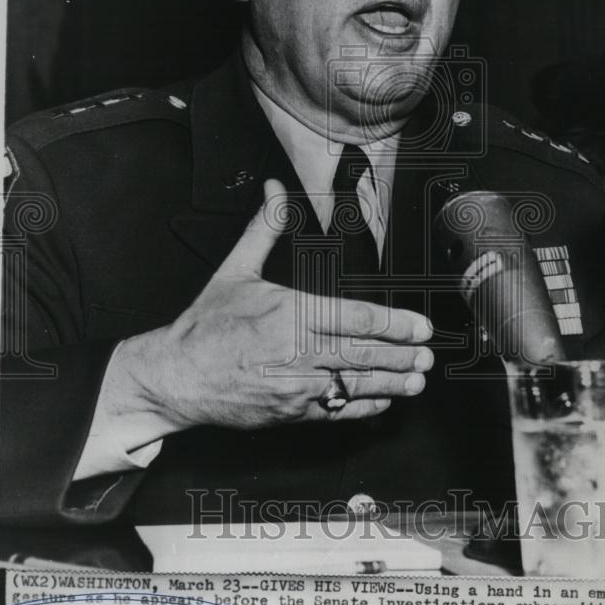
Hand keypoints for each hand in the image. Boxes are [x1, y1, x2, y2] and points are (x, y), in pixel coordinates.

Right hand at [114, 180, 434, 432]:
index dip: (394, 325)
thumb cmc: (206, 326)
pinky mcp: (291, 413)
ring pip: (356, 385)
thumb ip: (264, 229)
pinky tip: (383, 401)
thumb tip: (275, 191)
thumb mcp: (235, 270)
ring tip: (417, 379)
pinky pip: (337, 412)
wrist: (177, 376)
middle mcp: (297, 352)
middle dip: (402, 355)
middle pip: (364, 354)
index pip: (356, 319)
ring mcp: (296, 386)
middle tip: (428, 355)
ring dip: (392, 382)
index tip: (419, 327)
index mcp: (290, 314)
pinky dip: (364, 406)